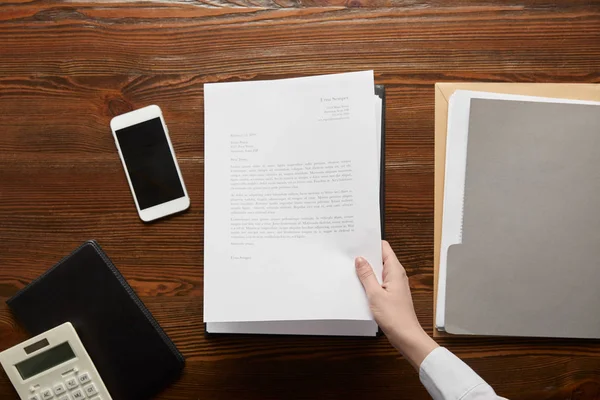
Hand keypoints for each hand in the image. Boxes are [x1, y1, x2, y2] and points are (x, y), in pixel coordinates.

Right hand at [355, 240, 437, 368]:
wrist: (406, 336)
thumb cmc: (395, 317)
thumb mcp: (375, 294)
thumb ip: (367, 275)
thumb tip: (360, 259)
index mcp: (395, 271)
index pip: (384, 248)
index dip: (371, 242)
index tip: (358, 241)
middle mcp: (396, 275)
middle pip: (380, 258)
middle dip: (366, 256)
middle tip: (350, 254)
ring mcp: (394, 285)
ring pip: (378, 271)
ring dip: (366, 270)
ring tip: (351, 268)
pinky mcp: (391, 294)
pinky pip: (378, 282)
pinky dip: (369, 281)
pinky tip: (359, 285)